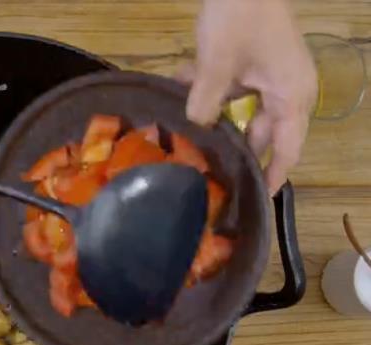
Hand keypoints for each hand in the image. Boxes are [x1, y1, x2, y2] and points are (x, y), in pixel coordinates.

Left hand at [182, 0, 316, 193]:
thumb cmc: (239, 19)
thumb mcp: (216, 65)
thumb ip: (205, 102)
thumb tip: (195, 130)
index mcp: (291, 96)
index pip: (288, 149)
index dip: (272, 175)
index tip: (256, 200)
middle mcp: (286, 91)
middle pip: (262, 134)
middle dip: (235, 152)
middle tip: (209, 180)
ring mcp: (269, 76)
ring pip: (241, 113)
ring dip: (215, 122)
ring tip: (188, 148)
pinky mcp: (251, 64)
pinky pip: (231, 90)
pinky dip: (209, 95)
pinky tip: (178, 97)